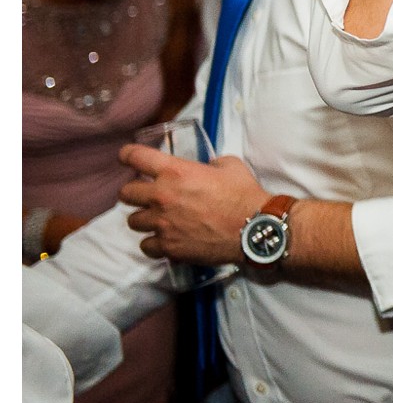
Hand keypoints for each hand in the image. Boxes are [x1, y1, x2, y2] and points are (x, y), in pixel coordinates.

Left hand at [117, 145, 267, 266]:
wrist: (254, 228)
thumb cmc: (244, 194)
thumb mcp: (230, 166)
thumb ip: (210, 164)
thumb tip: (207, 168)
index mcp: (174, 171)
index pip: (135, 157)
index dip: (128, 155)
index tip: (128, 158)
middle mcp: (161, 196)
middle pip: (126, 193)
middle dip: (135, 192)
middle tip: (149, 195)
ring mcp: (162, 224)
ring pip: (133, 221)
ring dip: (145, 219)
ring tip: (160, 220)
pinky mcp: (168, 247)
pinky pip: (146, 245)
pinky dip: (154, 243)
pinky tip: (167, 239)